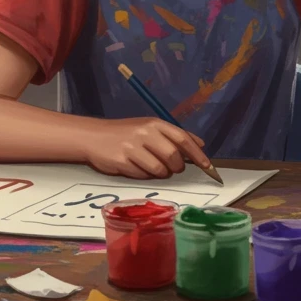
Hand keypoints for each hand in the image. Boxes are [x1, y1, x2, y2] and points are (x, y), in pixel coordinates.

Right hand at [83, 117, 210, 179]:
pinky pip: (143, 175)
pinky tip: (138, 169)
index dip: (197, 154)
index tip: (208, 166)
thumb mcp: (149, 127)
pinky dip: (145, 176)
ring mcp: (132, 147)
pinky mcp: (122, 161)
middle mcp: (145, 133)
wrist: (93, 137)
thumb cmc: (125, 133)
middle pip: (173, 156)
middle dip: (177, 167)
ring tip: (155, 168)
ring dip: (162, 173)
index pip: (182, 138)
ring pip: (159, 169)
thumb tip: (200, 144)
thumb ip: (174, 135)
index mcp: (155, 123)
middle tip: (173, 169)